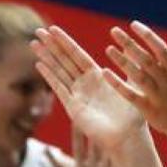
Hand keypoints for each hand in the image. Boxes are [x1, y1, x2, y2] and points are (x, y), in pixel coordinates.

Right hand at [32, 26, 147, 153]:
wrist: (128, 137)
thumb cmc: (133, 114)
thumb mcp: (132, 84)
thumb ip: (128, 65)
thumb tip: (129, 45)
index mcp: (98, 76)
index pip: (77, 55)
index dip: (65, 42)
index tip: (53, 29)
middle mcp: (85, 84)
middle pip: (64, 60)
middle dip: (52, 45)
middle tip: (37, 30)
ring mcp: (77, 95)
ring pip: (59, 71)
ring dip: (46, 57)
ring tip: (33, 43)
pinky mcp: (73, 107)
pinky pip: (59, 88)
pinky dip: (49, 76)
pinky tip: (40, 64)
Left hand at [103, 22, 166, 139]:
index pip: (160, 48)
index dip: (147, 35)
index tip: (133, 24)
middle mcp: (166, 80)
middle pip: (146, 59)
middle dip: (130, 43)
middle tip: (114, 30)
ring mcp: (157, 95)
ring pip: (138, 76)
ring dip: (122, 62)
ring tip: (108, 49)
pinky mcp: (148, 109)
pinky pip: (130, 95)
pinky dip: (118, 85)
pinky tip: (105, 73)